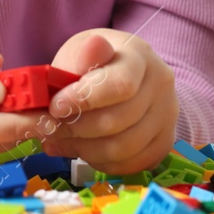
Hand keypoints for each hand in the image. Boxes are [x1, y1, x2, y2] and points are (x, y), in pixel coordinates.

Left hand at [37, 29, 177, 174]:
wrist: (123, 76)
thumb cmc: (94, 63)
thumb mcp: (80, 51)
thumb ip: (81, 57)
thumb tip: (93, 48)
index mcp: (140, 56)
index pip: (121, 85)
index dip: (85, 100)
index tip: (55, 107)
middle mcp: (161, 86)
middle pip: (118, 121)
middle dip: (75, 128)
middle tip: (47, 128)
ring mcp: (166, 117)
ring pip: (123, 148)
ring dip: (82, 149)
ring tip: (57, 140)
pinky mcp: (163, 143)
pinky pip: (129, 165)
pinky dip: (98, 162)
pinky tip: (79, 149)